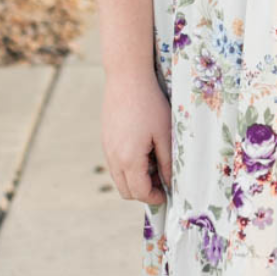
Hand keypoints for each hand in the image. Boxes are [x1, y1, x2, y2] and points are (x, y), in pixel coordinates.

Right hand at [102, 74, 172, 207]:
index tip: (168, 193)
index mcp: (129, 159)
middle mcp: (113, 157)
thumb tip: (171, 183)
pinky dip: (129, 166)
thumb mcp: (165, 134)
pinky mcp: (106, 139)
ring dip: (136, 179)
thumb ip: (168, 162)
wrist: (126, 78)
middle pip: (126, 191)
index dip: (155, 197)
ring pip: (119, 178)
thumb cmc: (150, 104)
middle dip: (145, 192)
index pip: (140, 192)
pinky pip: (116, 163)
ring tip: (155, 162)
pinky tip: (144, 150)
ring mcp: (107, 148)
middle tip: (163, 180)